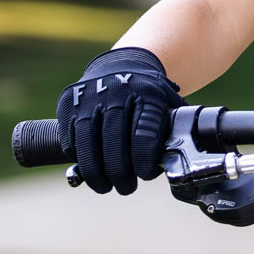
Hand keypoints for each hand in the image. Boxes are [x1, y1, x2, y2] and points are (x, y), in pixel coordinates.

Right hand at [57, 47, 183, 193]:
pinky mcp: (68, 102)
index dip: (143, 160)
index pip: (144, 133)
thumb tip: (185, 159)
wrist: (121, 65)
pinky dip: (78, 156)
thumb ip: (178, 128)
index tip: (144, 175)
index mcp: (148, 93)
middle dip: (119, 172)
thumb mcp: (169, 103)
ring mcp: (90, 96)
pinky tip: (88, 168)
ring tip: (104, 186)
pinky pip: (70, 136)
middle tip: (126, 188)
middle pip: (114, 140)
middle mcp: (117, 92)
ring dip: (95, 171)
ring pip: (87, 141)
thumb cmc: (149, 96)